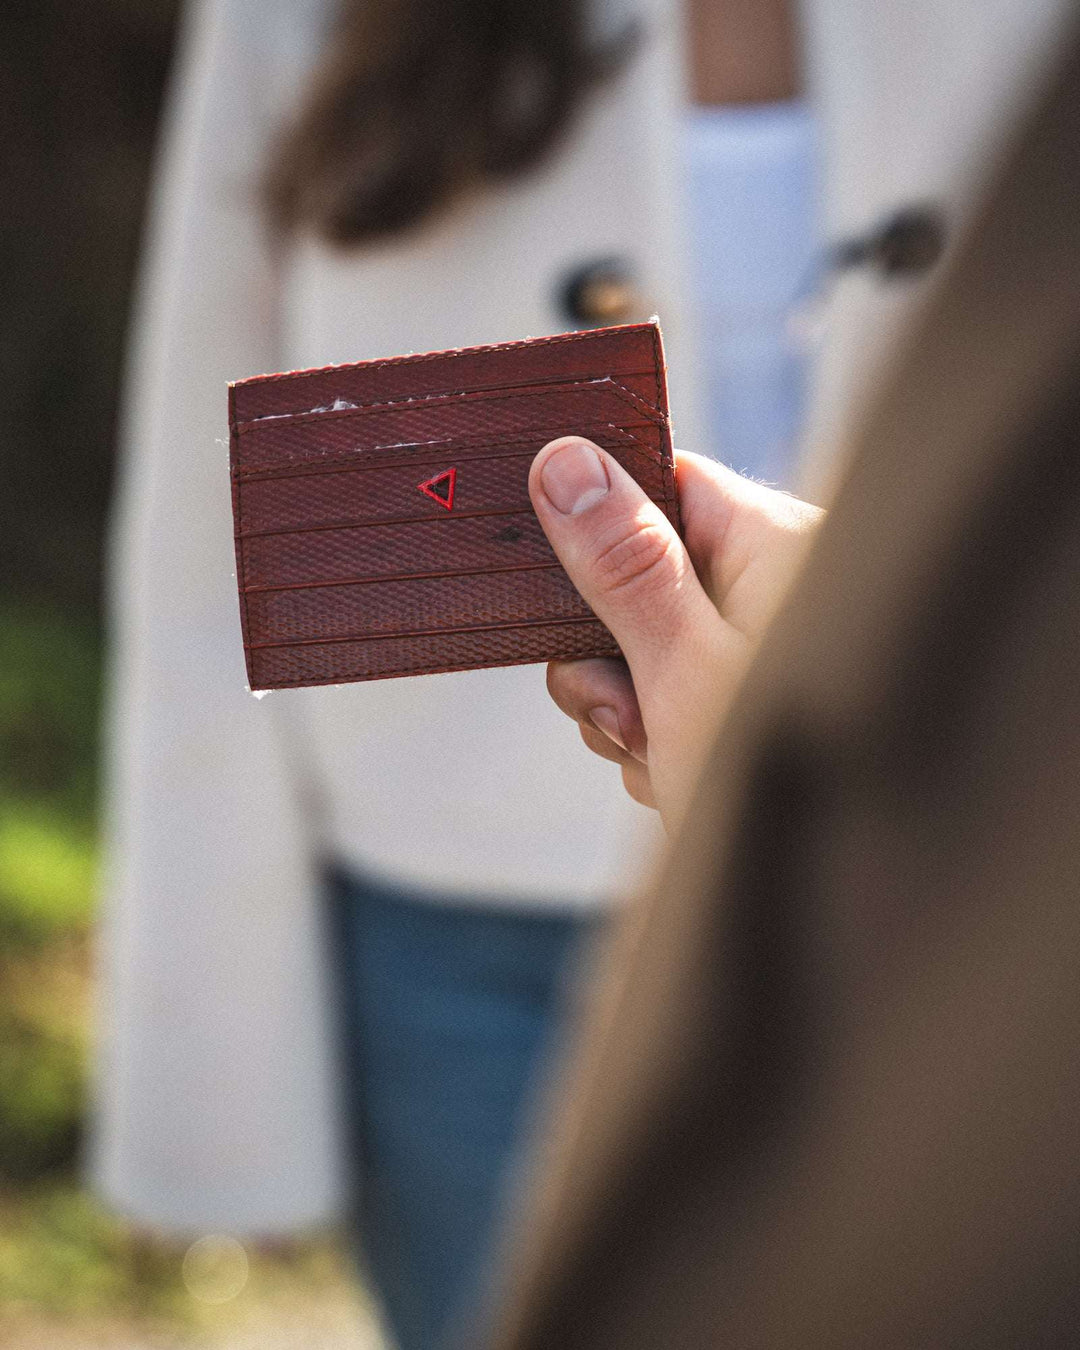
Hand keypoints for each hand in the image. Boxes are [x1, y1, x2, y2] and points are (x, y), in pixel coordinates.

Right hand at [529, 437, 822, 827]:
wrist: (847, 899)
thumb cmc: (793, 784)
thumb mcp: (684, 667)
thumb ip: (624, 565)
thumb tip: (566, 463)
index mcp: (776, 546)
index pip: (662, 483)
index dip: (596, 523)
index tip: (554, 575)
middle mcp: (772, 588)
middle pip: (637, 575)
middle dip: (607, 651)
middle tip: (628, 710)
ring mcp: (757, 649)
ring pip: (640, 647)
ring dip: (626, 707)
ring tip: (662, 754)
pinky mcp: (742, 701)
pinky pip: (666, 696)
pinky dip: (654, 737)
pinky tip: (677, 775)